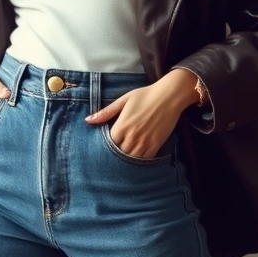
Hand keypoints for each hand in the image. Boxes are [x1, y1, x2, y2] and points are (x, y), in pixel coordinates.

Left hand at [85, 69, 199, 157]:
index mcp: (122, 125)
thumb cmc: (145, 95)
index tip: (104, 147)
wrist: (169, 96)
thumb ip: (106, 112)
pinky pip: (145, 159)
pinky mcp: (156, 145)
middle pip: (119, 154)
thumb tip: (88, 120)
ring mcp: (144, 142)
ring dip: (127, 160)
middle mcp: (132, 136)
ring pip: (131, 159)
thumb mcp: (124, 100)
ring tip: (123, 160)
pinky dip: (140, 161)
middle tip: (112, 157)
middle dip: (115, 155)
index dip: (105, 147)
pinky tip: (136, 160)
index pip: (108, 144)